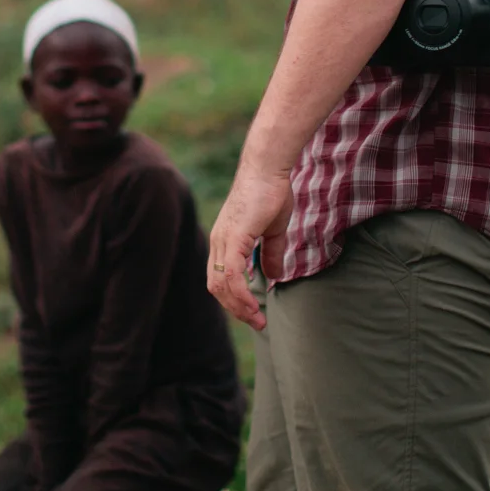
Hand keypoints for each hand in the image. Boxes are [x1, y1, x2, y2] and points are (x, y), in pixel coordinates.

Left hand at [207, 163, 293, 329]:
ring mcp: (223, 240)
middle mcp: (218, 242)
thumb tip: (273, 277)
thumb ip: (271, 254)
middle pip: (216, 287)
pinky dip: (241, 293)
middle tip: (256, 322)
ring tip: (258, 319)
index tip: (254, 313)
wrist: (268, 168)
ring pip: (221, 285)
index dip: (234, 299)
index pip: (220, 279)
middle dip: (236, 309)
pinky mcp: (233, 237)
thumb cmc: (271, 192)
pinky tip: (254, 304)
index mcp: (224, 241)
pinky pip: (232, 274)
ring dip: (239, 307)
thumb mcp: (273, 230)